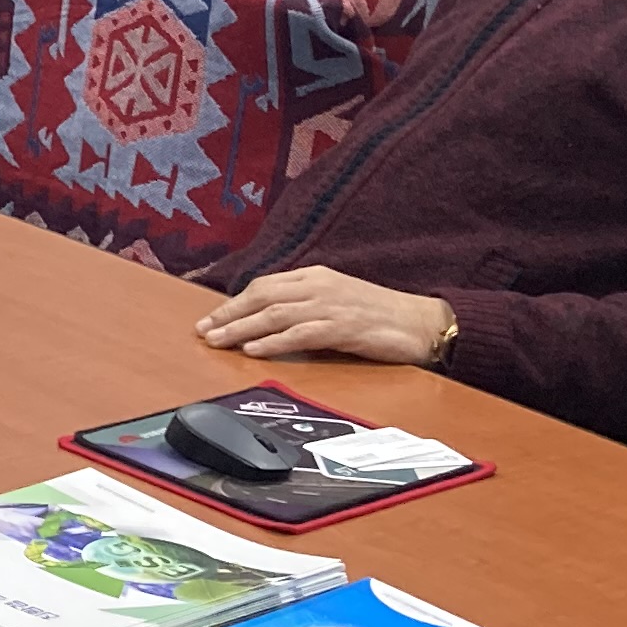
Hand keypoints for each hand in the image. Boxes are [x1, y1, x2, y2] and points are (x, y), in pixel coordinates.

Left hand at [197, 266, 454, 366]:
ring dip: (242, 329)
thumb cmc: (381, 314)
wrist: (423, 322)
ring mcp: (331, 305)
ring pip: (275, 315)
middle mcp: (319, 286)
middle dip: (229, 313)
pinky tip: (253, 350)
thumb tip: (268, 322)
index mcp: (316, 276)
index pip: (264, 285)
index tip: (212, 317)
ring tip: (218, 341)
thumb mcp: (337, 300)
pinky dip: (273, 342)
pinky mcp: (343, 327)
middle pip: (262, 297)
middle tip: (203, 330)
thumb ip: (305, 305)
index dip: (235, 302)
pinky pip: (300, 334)